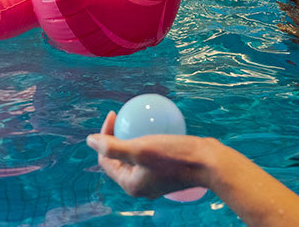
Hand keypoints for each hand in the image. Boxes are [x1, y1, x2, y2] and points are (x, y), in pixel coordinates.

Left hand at [86, 111, 213, 197]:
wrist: (210, 163)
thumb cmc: (174, 156)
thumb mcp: (139, 149)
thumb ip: (112, 147)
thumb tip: (89, 141)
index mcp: (131, 185)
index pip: (106, 159)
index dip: (104, 135)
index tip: (113, 113)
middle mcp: (141, 185)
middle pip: (119, 157)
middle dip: (117, 135)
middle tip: (122, 113)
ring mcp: (155, 179)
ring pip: (136, 154)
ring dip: (133, 135)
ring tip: (135, 116)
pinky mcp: (167, 170)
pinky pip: (151, 152)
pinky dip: (149, 137)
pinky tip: (154, 121)